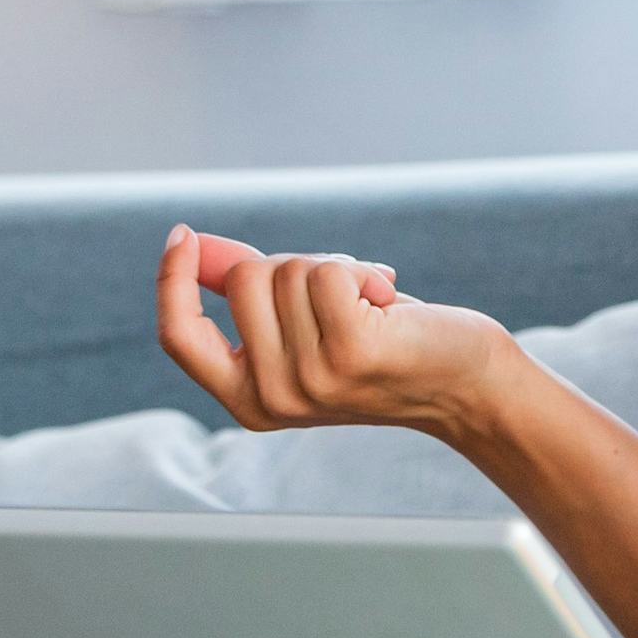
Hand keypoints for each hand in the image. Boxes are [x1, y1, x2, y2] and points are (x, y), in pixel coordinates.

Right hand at [153, 226, 516, 436]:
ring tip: (370, 305)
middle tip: (339, 297)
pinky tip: (388, 303)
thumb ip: (246, 292)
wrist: (465, 387)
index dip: (172, 282)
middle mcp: (272, 398)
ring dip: (335, 268)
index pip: (179, 338)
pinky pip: (328, 271)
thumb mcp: (303, 325)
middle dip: (292, 265)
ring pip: (289, 269)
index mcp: (247, 401)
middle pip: (243, 278)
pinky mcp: (350, 354)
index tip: (183, 236)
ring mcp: (310, 381)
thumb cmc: (384, 347)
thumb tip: (194, 246)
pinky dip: (362, 271)